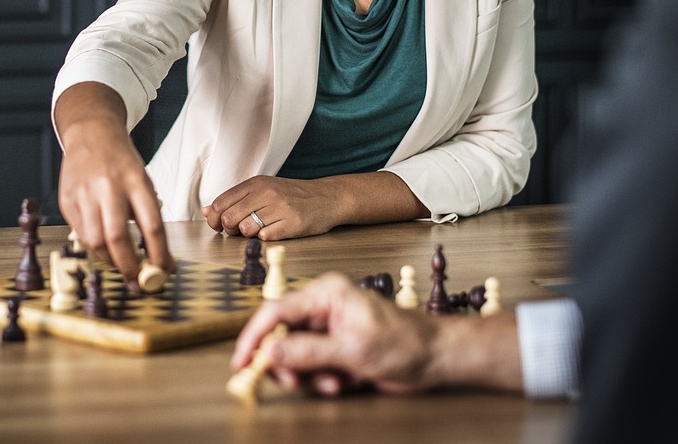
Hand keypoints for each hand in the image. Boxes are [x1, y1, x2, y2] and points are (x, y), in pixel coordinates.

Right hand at [54, 84, 174, 284]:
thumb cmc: (122, 162)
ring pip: (95, 241)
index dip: (159, 254)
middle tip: (139, 280)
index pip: (152, 225)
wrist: (91, 133)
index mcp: (135, 180)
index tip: (165, 271)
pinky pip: (81, 234)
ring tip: (121, 265)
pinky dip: (95, 248)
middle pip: (118, 237)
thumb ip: (148, 215)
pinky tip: (104, 248)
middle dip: (129, 266)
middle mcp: (108, 186)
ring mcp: (84, 193)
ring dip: (110, 261)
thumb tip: (159, 259)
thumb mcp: (143, 181)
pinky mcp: (67, 200)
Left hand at [202, 176, 339, 239]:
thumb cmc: (290, 196)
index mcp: (255, 184)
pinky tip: (273, 231)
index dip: (214, 218)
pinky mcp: (292, 224)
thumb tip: (206, 212)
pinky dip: (265, 238)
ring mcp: (280, 208)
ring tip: (258, 230)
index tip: (218, 225)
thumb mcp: (262, 190)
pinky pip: (265, 238)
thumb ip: (235, 200)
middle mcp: (266, 193)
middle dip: (229, 229)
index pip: (220, 203)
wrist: (326, 198)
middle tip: (238, 230)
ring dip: (247, 235)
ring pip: (246, 229)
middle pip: (229, 218)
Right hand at [230, 273, 437, 396]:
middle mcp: (322, 308)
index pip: (275, 311)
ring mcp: (328, 329)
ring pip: (295, 355)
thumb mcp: (353, 349)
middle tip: (296, 383)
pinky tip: (345, 382)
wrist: (436, 358)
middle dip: (287, 364)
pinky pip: (313, 366)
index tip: (241, 363)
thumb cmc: (405, 342)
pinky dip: (323, 380)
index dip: (254, 337)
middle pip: (281, 336)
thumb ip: (308, 351)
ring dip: (311, 376)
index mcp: (325, 294)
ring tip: (335, 383)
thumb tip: (270, 353)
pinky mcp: (335, 348)